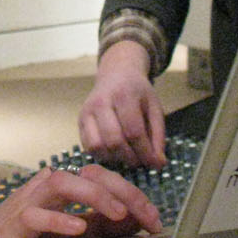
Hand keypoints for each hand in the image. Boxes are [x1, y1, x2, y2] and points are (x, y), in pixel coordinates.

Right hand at [0, 162, 161, 237]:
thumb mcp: (70, 236)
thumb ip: (100, 227)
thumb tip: (134, 221)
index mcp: (63, 189)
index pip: (102, 178)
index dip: (132, 194)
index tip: (153, 218)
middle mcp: (47, 188)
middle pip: (88, 174)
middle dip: (123, 192)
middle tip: (145, 215)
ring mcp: (29, 201)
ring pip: (63, 183)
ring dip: (95, 196)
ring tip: (118, 213)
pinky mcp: (14, 222)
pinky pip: (36, 215)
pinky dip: (58, 220)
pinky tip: (77, 229)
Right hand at [78, 40, 166, 168]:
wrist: (116, 73)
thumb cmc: (137, 92)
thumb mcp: (155, 108)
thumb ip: (158, 136)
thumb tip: (158, 164)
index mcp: (124, 95)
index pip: (134, 132)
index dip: (145, 152)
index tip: (154, 164)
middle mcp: (101, 102)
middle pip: (114, 141)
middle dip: (130, 158)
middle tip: (140, 162)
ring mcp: (87, 111)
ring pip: (97, 146)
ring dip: (114, 158)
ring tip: (126, 157)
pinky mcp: (79, 120)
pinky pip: (87, 146)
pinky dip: (101, 155)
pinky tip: (113, 153)